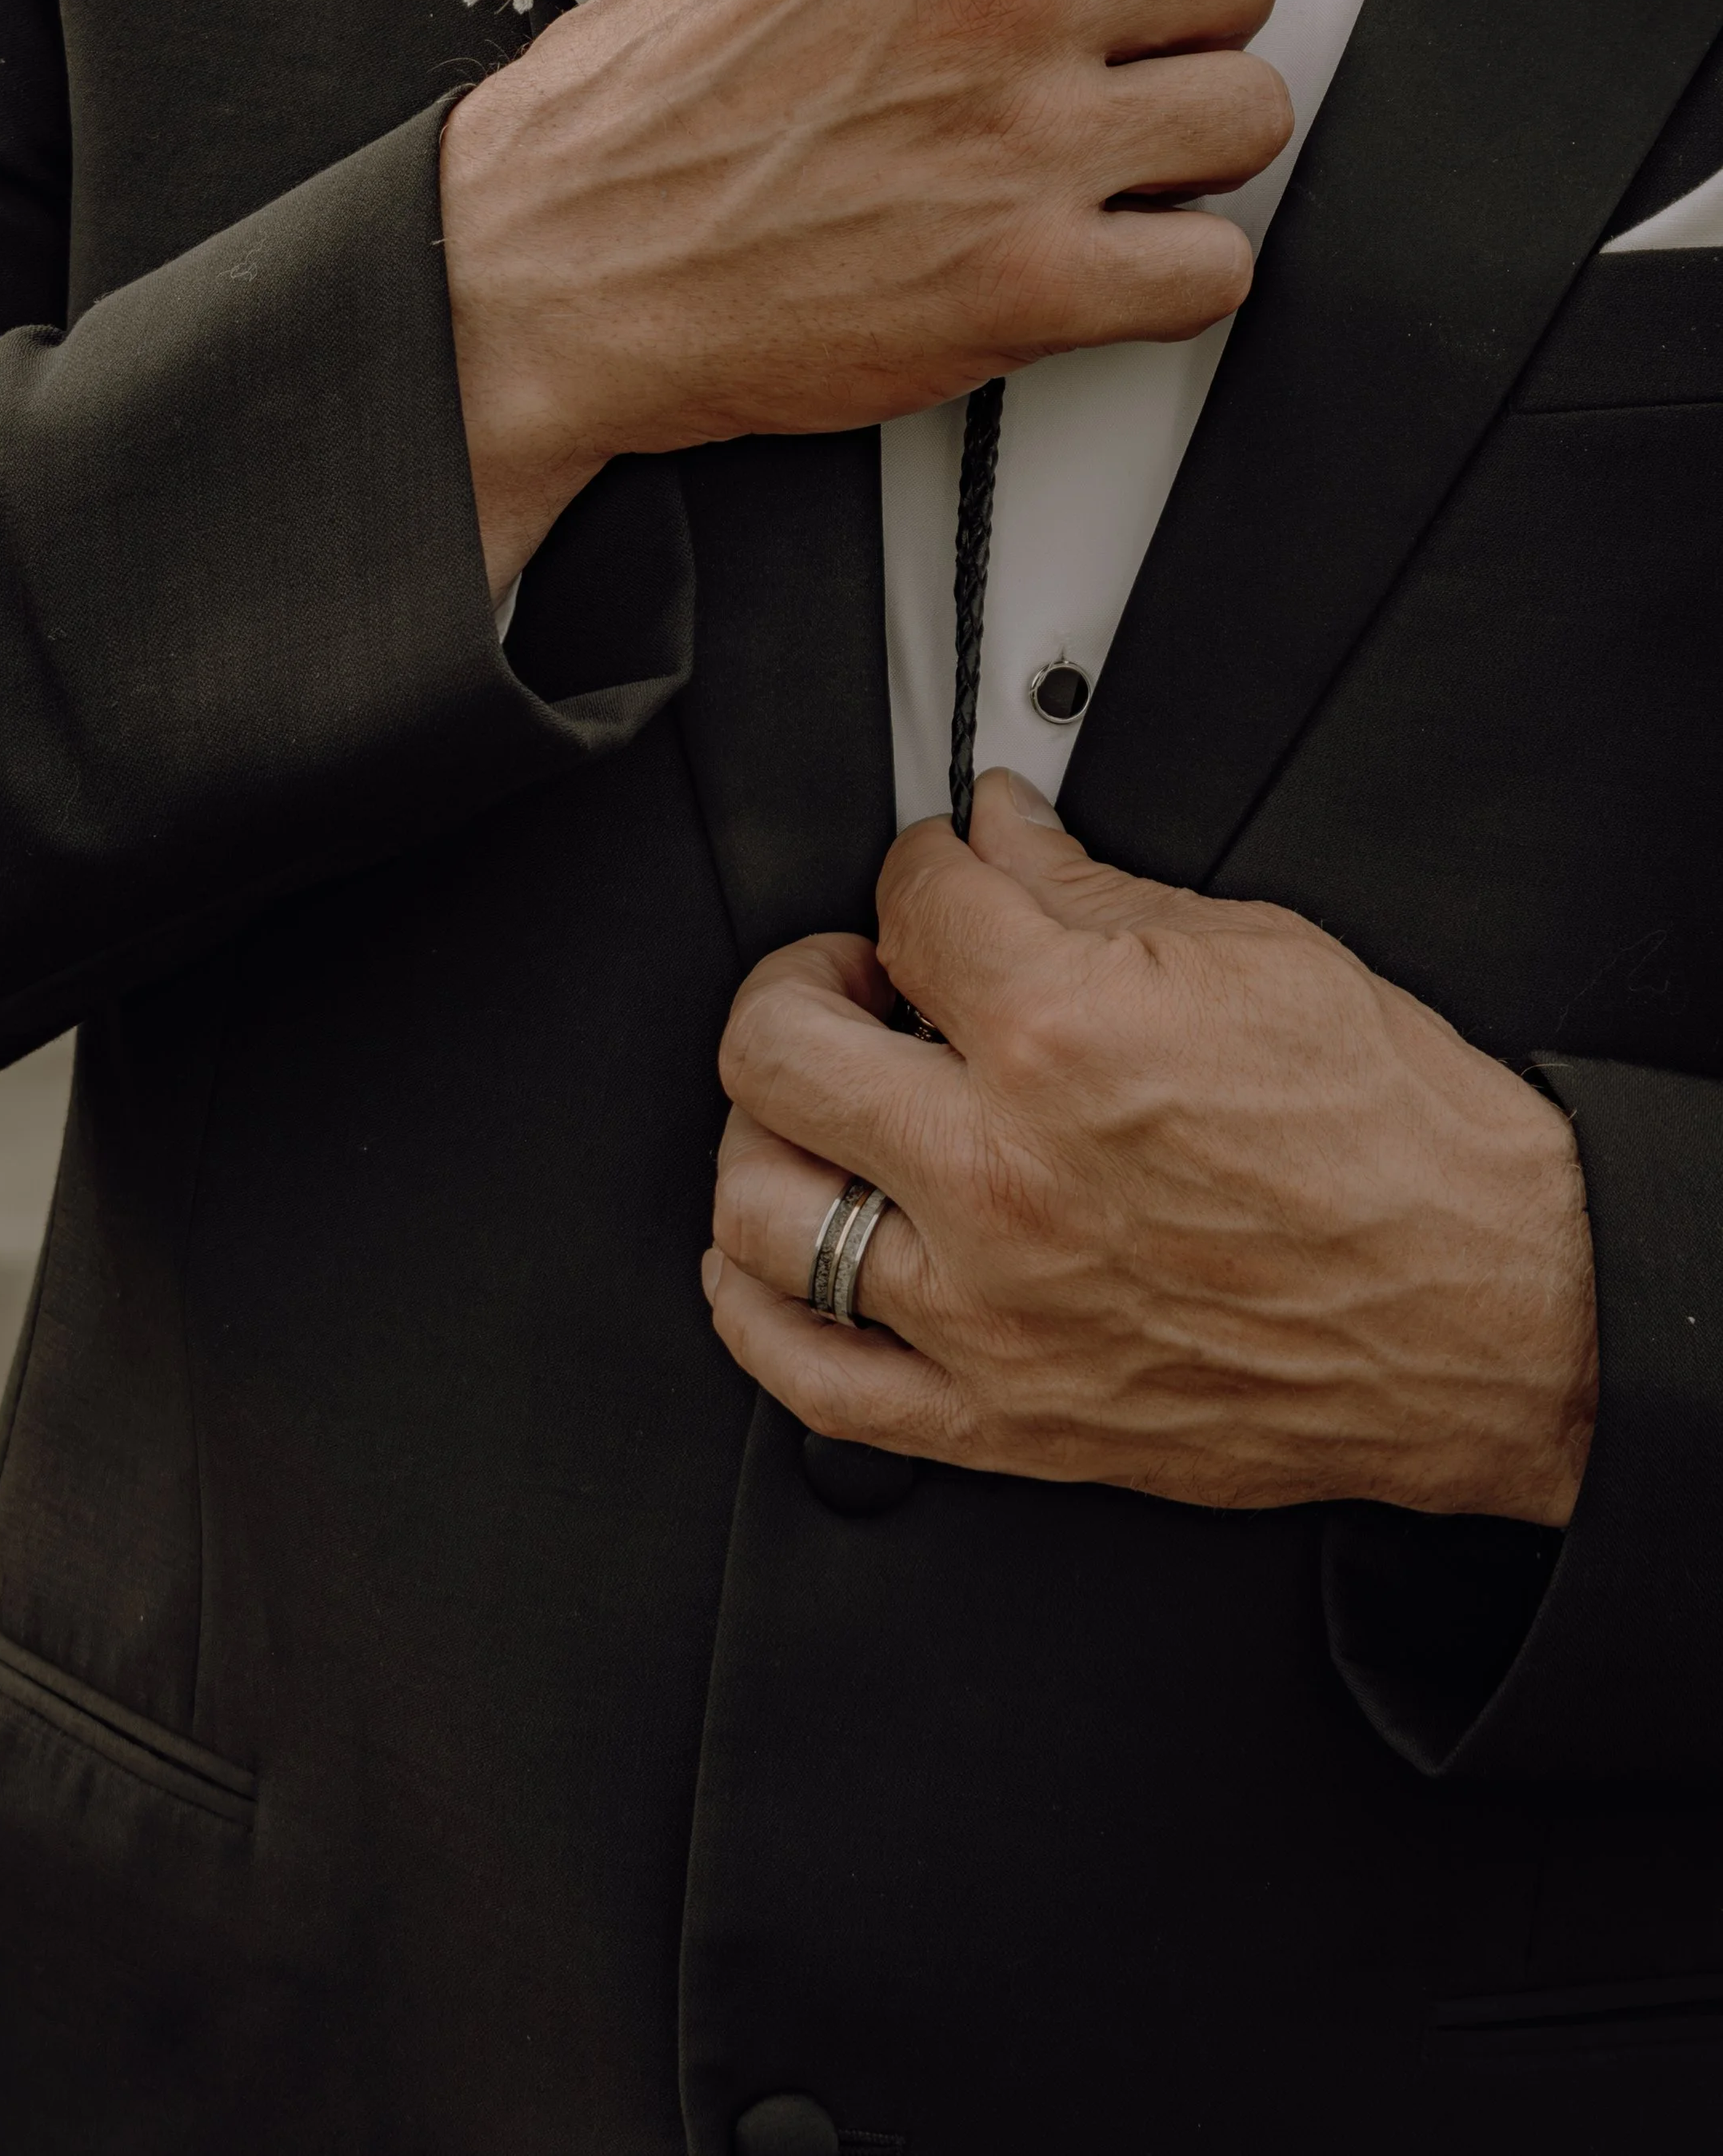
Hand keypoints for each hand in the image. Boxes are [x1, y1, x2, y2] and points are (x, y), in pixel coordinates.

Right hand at [439, 0, 1290, 591]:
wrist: (551, 270)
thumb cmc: (630, 119)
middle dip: (1188, 27)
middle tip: (1129, 72)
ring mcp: (1024, 139)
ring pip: (1248, 114)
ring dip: (1195, 153)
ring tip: (1123, 174)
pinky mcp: (1027, 285)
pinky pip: (1211, 271)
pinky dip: (1176, 280)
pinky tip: (1112, 270)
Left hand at [708, 770, 1597, 1526]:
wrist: (1494, 1313)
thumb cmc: (1401, 1150)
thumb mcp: (1255, 955)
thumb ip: (1089, 888)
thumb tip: (1001, 831)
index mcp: (1067, 1039)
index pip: (909, 903)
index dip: (921, 864)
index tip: (937, 876)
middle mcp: (1005, 1177)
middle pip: (775, 1045)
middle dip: (801, 978)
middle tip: (852, 976)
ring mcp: (989, 1309)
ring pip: (758, 1207)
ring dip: (769, 1130)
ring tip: (823, 1102)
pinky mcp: (1001, 1417)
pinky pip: (804, 1373)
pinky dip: (755, 1303)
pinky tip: (776, 1249)